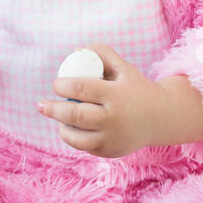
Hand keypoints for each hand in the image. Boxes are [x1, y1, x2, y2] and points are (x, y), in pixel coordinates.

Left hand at [36, 43, 164, 157]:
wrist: (162, 117)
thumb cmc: (136, 88)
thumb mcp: (123, 67)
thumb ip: (101, 54)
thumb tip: (74, 51)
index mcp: (116, 94)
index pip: (83, 88)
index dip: (63, 86)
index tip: (56, 84)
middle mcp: (115, 118)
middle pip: (76, 116)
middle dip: (53, 109)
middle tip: (41, 104)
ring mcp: (113, 138)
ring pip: (78, 138)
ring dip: (62, 128)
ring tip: (56, 119)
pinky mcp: (111, 152)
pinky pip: (86, 147)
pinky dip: (75, 139)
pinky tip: (70, 129)